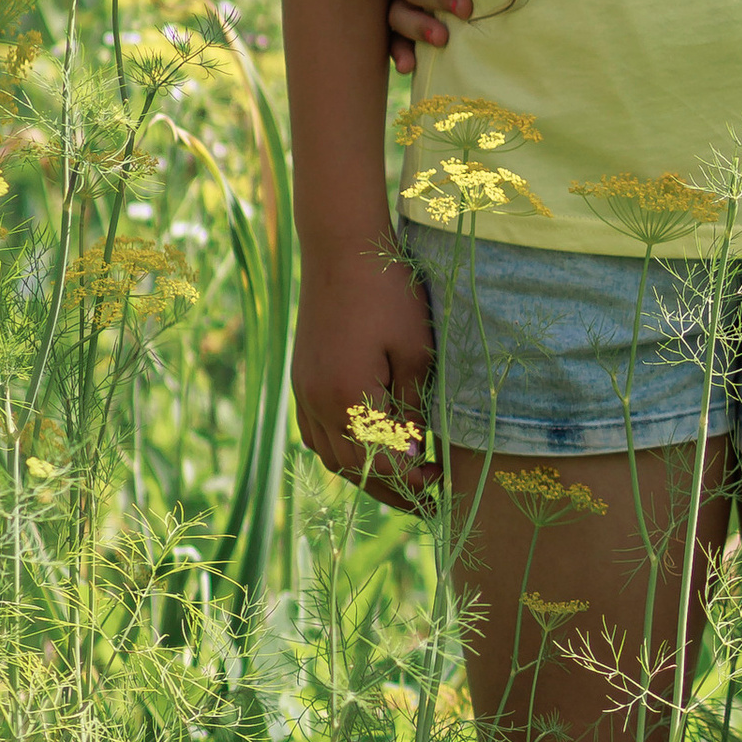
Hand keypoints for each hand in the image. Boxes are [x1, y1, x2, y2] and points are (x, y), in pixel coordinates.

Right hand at [292, 245, 435, 498]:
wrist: (340, 248)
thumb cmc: (388, 293)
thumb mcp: (416, 350)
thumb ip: (413, 406)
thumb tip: (414, 453)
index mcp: (347, 399)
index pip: (380, 463)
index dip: (411, 481)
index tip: (440, 484)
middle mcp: (317, 404)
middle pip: (352, 468)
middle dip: (390, 488)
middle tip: (426, 493)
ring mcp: (303, 392)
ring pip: (330, 456)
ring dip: (364, 473)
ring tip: (401, 476)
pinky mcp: (300, 380)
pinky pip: (315, 434)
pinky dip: (340, 450)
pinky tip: (365, 446)